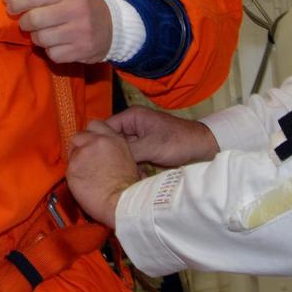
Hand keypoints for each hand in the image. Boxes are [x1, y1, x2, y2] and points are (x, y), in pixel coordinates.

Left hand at [2, 0, 111, 63]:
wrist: (113, 26)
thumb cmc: (79, 5)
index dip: (16, 2)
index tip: (11, 7)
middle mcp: (75, 10)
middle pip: (33, 19)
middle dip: (25, 22)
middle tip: (30, 22)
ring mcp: (80, 33)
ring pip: (40, 39)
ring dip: (37, 37)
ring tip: (47, 32)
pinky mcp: (81, 52)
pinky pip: (52, 54)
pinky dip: (50, 50)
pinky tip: (59, 43)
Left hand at [67, 119, 139, 225]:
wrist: (121, 203)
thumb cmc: (131, 188)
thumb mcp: (131, 162)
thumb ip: (118, 152)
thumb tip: (116, 157)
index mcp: (113, 139)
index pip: (95, 124)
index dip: (91, 135)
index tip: (92, 144)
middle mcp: (96, 142)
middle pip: (79, 136)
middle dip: (80, 146)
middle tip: (85, 160)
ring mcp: (82, 154)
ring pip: (72, 153)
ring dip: (77, 161)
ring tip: (85, 175)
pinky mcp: (72, 169)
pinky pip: (69, 169)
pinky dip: (74, 175)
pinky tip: (83, 184)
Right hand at [104, 105, 218, 166]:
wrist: (202, 149)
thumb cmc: (178, 142)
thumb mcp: (151, 146)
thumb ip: (127, 151)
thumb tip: (106, 159)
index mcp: (132, 117)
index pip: (105, 127)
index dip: (97, 141)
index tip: (89, 157)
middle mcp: (132, 126)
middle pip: (110, 139)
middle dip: (105, 152)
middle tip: (96, 168)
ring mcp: (138, 138)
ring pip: (119, 150)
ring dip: (116, 160)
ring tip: (106, 174)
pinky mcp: (144, 150)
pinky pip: (128, 156)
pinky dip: (125, 164)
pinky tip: (120, 175)